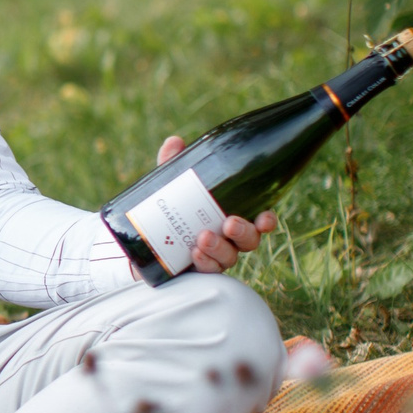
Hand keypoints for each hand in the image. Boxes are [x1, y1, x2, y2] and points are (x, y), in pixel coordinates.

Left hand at [156, 134, 276, 274]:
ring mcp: (215, 255)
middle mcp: (229, 238)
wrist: (145, 239)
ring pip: (229, 257)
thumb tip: (174, 142)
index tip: (265, 219)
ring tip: (203, 238)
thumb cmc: (172, 205)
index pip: (259, 220)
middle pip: (249, 241)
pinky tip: (194, 254)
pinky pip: (208, 270)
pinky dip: (204, 263)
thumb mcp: (172, 183)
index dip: (267, 221)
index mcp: (233, 214)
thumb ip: (175, 163)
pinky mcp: (198, 268)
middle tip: (229, 223)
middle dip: (243, 232)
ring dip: (219, 248)